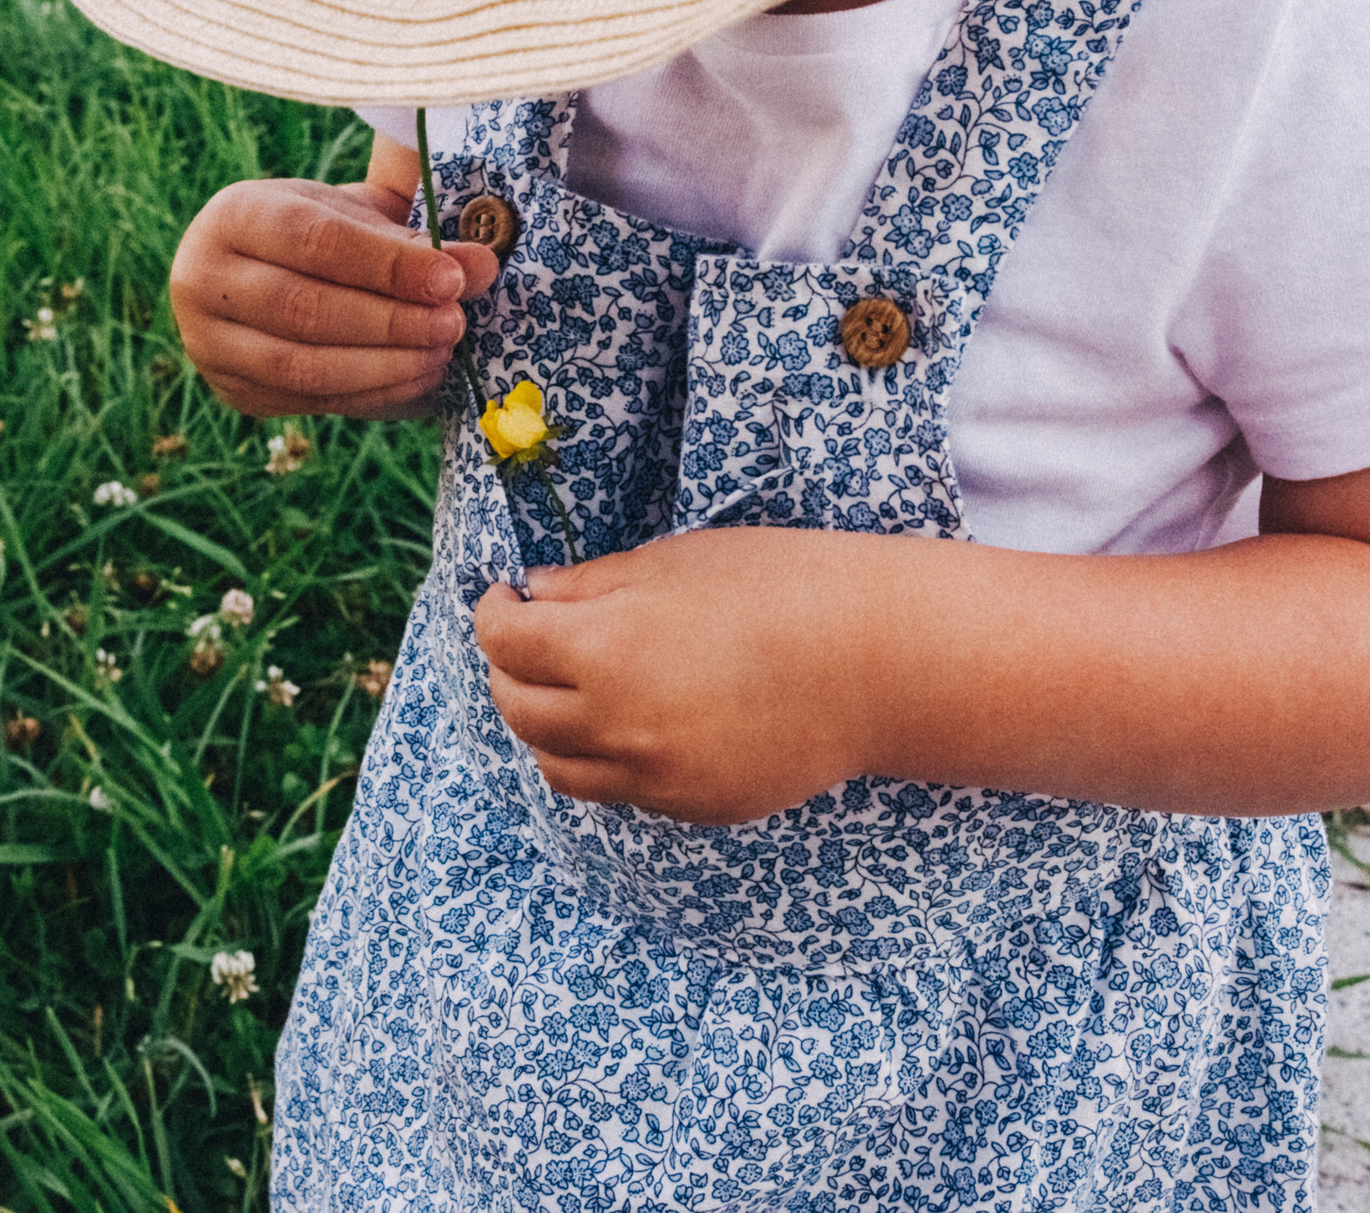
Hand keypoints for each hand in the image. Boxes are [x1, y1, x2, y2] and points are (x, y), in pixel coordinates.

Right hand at [170, 178, 498, 418]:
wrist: (264, 270)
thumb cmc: (321, 234)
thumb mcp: (361, 220)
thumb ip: (418, 240)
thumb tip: (483, 265)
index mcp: (233, 215)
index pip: (314, 242)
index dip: (387, 265)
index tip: (452, 280)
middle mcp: (202, 278)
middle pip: (304, 310)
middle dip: (390, 322)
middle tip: (454, 323)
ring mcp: (208, 343)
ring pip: (302, 367)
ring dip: (385, 365)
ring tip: (440, 351)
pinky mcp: (232, 390)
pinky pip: (308, 402)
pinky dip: (371, 393)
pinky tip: (416, 376)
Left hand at [473, 529, 891, 824]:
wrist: (876, 662)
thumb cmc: (778, 587)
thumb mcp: (672, 563)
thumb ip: (591, 586)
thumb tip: (534, 596)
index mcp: (603, 648)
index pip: (503, 641)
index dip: (494, 612)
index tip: (506, 597)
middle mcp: (615, 723)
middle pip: (516, 708)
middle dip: (509, 668)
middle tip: (529, 639)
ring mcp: (652, 776)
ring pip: (556, 765)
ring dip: (546, 724)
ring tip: (569, 688)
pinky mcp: (689, 806)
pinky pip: (618, 789)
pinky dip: (604, 757)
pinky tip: (630, 720)